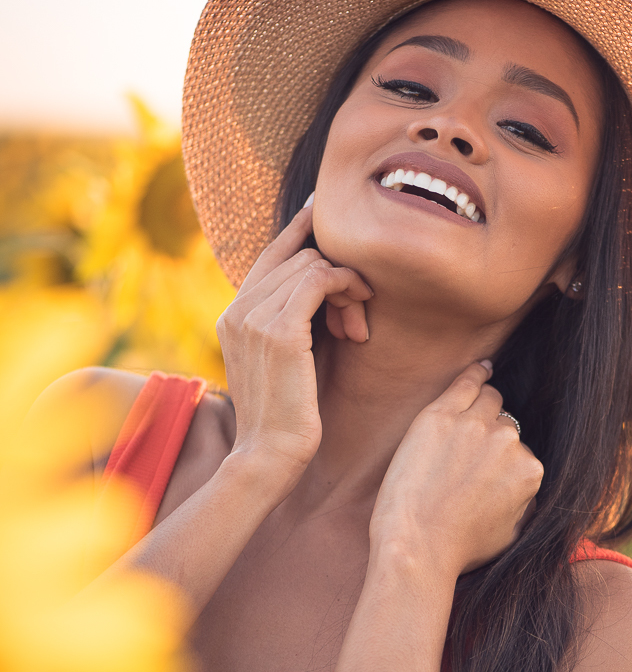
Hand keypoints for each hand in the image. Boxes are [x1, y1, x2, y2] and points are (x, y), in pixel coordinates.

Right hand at [216, 205, 372, 477]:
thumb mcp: (288, 362)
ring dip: (347, 288)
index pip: (270, 255)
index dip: (301, 230)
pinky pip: (319, 278)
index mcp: (233, 316)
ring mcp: (252, 317)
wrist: (270, 458)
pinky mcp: (277, 330)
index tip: (324, 213)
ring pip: (311, 264)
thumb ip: (295, 323)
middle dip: (337, 276)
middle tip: (357, 318)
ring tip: (357, 330)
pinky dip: (346, 288)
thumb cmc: (289, 418)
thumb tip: (326, 290)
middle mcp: (237, 310)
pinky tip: (357, 320)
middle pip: (296, 255)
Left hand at [369, 362, 542, 576]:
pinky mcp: (441, 414)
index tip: (481, 471)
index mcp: (530, 470)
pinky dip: (475, 373)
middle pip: (506, 424)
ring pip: (489, 400)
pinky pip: (466, 382)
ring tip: (469, 413)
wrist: (416, 546)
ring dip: (481, 407)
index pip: (521, 450)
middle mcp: (509, 443)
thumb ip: (527, 502)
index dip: (499, 461)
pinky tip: (480, 369)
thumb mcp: (511, 533)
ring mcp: (475, 425)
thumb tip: (527, 485)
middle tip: (465, 455)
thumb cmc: (458, 548)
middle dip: (490, 437)